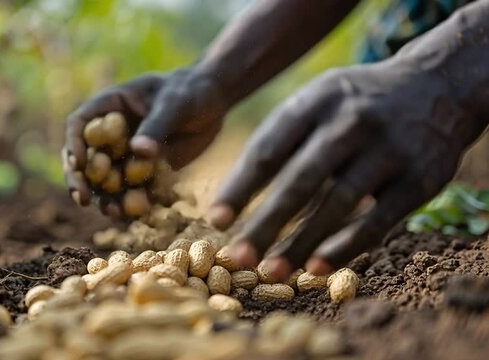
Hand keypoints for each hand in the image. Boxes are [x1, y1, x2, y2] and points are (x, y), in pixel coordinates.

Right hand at [63, 68, 226, 213]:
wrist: (213, 102)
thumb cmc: (191, 91)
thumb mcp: (174, 103)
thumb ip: (156, 126)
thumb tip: (138, 151)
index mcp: (110, 106)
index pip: (80, 125)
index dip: (74, 144)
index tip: (79, 164)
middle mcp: (112, 132)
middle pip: (85, 158)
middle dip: (81, 179)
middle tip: (83, 199)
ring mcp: (126, 153)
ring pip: (106, 179)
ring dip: (105, 197)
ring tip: (112, 212)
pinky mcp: (144, 170)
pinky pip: (132, 189)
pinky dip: (132, 202)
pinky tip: (136, 214)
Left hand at [209, 59, 486, 280]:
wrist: (433, 87)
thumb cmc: (353, 104)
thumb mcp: (315, 101)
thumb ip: (279, 140)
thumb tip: (233, 196)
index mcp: (315, 101)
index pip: (269, 149)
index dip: (239, 188)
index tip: (215, 221)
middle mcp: (351, 121)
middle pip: (300, 180)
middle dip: (265, 223)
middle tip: (238, 257)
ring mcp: (388, 148)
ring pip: (337, 203)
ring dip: (300, 242)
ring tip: (270, 271)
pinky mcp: (419, 178)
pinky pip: (377, 219)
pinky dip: (345, 247)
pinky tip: (317, 267)